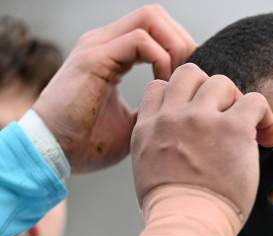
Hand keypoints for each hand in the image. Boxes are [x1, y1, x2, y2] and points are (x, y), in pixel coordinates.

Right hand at [33, 5, 195, 172]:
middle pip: (156, 16)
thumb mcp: (135, 123)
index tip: (191, 81)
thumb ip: (155, 106)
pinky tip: (163, 85)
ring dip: (174, 48)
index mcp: (113, 54)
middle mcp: (105, 43)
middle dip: (182, 43)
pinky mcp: (94, 58)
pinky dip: (160, 60)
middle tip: (189, 78)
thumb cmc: (89, 142)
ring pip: (151, 18)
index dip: (180, 48)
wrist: (54, 154)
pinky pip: (140, 40)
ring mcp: (98, 46)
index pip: (156, 29)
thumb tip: (182, 106)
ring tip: (176, 81)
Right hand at [130, 63, 272, 219]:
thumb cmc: (172, 213)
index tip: (197, 117)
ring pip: (222, 82)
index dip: (182, 97)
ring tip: (246, 130)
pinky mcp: (232, 128)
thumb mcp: (146, 174)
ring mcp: (201, 119)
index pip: (160, 88)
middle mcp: (172, 117)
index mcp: (148, 128)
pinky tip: (266, 138)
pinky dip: (265, 116)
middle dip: (209, 92)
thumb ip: (158, 150)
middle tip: (224, 118)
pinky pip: (256, 101)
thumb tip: (178, 152)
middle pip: (191, 75)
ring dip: (236, 102)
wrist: (186, 225)